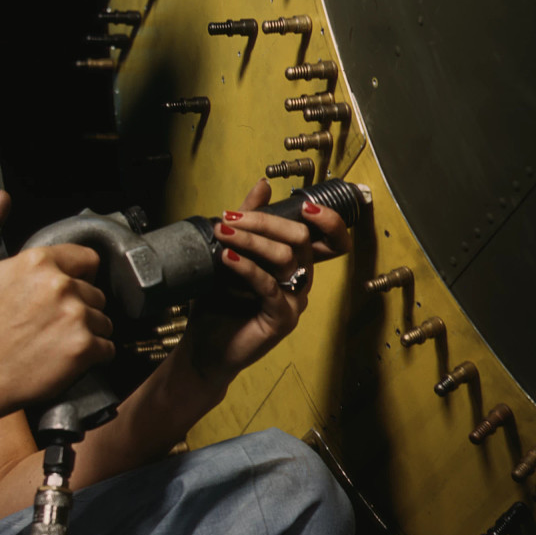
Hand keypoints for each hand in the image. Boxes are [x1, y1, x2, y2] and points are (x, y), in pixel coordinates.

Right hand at [0, 191, 116, 413]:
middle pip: (96, 292)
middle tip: (52, 324)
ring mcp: (75, 316)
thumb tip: (1, 198)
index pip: (87, 260)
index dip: (76, 278)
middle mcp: (61, 284)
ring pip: (104, 320)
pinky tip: (66, 358)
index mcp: (39, 261)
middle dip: (80, 307)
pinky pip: (108, 348)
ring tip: (58, 342)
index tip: (59, 297)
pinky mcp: (84, 348)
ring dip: (88, 332)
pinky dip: (94, 355)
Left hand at [178, 178, 350, 387]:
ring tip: (222, 233)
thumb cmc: (218, 302)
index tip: (304, 203)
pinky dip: (247, 268)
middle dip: (265, 222)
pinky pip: (269, 285)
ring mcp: (295, 301)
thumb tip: (263, 185)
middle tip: (230, 217)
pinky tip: (226, 258)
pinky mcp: (282, 319)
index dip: (328, 220)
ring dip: (251, 240)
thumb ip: (248, 221)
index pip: (331, 238)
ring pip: (286, 257)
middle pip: (301, 238)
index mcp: (296, 263)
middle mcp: (301, 280)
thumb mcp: (230, 252)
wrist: (204, 349)